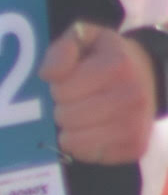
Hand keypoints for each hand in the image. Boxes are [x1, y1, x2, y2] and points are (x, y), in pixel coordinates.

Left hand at [41, 20, 155, 165]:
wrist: (147, 76)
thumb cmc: (106, 56)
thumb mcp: (84, 38)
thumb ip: (62, 49)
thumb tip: (47, 75)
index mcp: (117, 66)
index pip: (62, 91)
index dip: (58, 86)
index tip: (70, 81)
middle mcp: (131, 97)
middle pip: (66, 117)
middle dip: (62, 108)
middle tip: (75, 100)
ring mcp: (136, 125)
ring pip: (75, 142)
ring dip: (69, 129)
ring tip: (81, 115)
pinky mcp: (136, 148)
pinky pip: (90, 156)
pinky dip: (83, 146)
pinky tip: (92, 130)